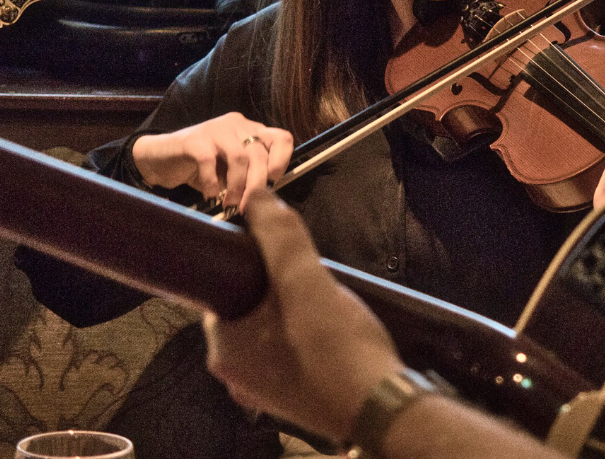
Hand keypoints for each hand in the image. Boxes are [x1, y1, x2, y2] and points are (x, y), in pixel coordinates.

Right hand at [132, 112, 292, 211]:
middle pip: (259, 153)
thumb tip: (265, 200)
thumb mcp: (230, 172)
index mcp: (251, 131)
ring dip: (237, 185)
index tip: (274, 183)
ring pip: (239, 157)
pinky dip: (212, 181)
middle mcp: (237, 125)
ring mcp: (216, 129)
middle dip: (257, 184)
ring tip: (230, 203)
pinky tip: (210, 195)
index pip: (281, 138)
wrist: (160, 159)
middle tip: (249, 206)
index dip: (282, 161)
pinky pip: (209, 160)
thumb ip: (248, 176)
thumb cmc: (200, 168)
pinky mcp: (194, 138)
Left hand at [204, 188, 402, 444]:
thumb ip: (279, 237)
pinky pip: (292, 354)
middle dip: (281, 288)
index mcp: (223, 349)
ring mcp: (264, 391)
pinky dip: (309, 337)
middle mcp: (235, 375)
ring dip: (297, 311)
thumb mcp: (306, 281)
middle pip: (250, 308)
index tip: (284, 255)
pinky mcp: (295, 399)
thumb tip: (254, 195)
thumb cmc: (337, 348)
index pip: (223, 288)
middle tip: (314, 278)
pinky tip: (335, 329)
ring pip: (273, 331)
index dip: (252, 264)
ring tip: (329, 300)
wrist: (382, 409)